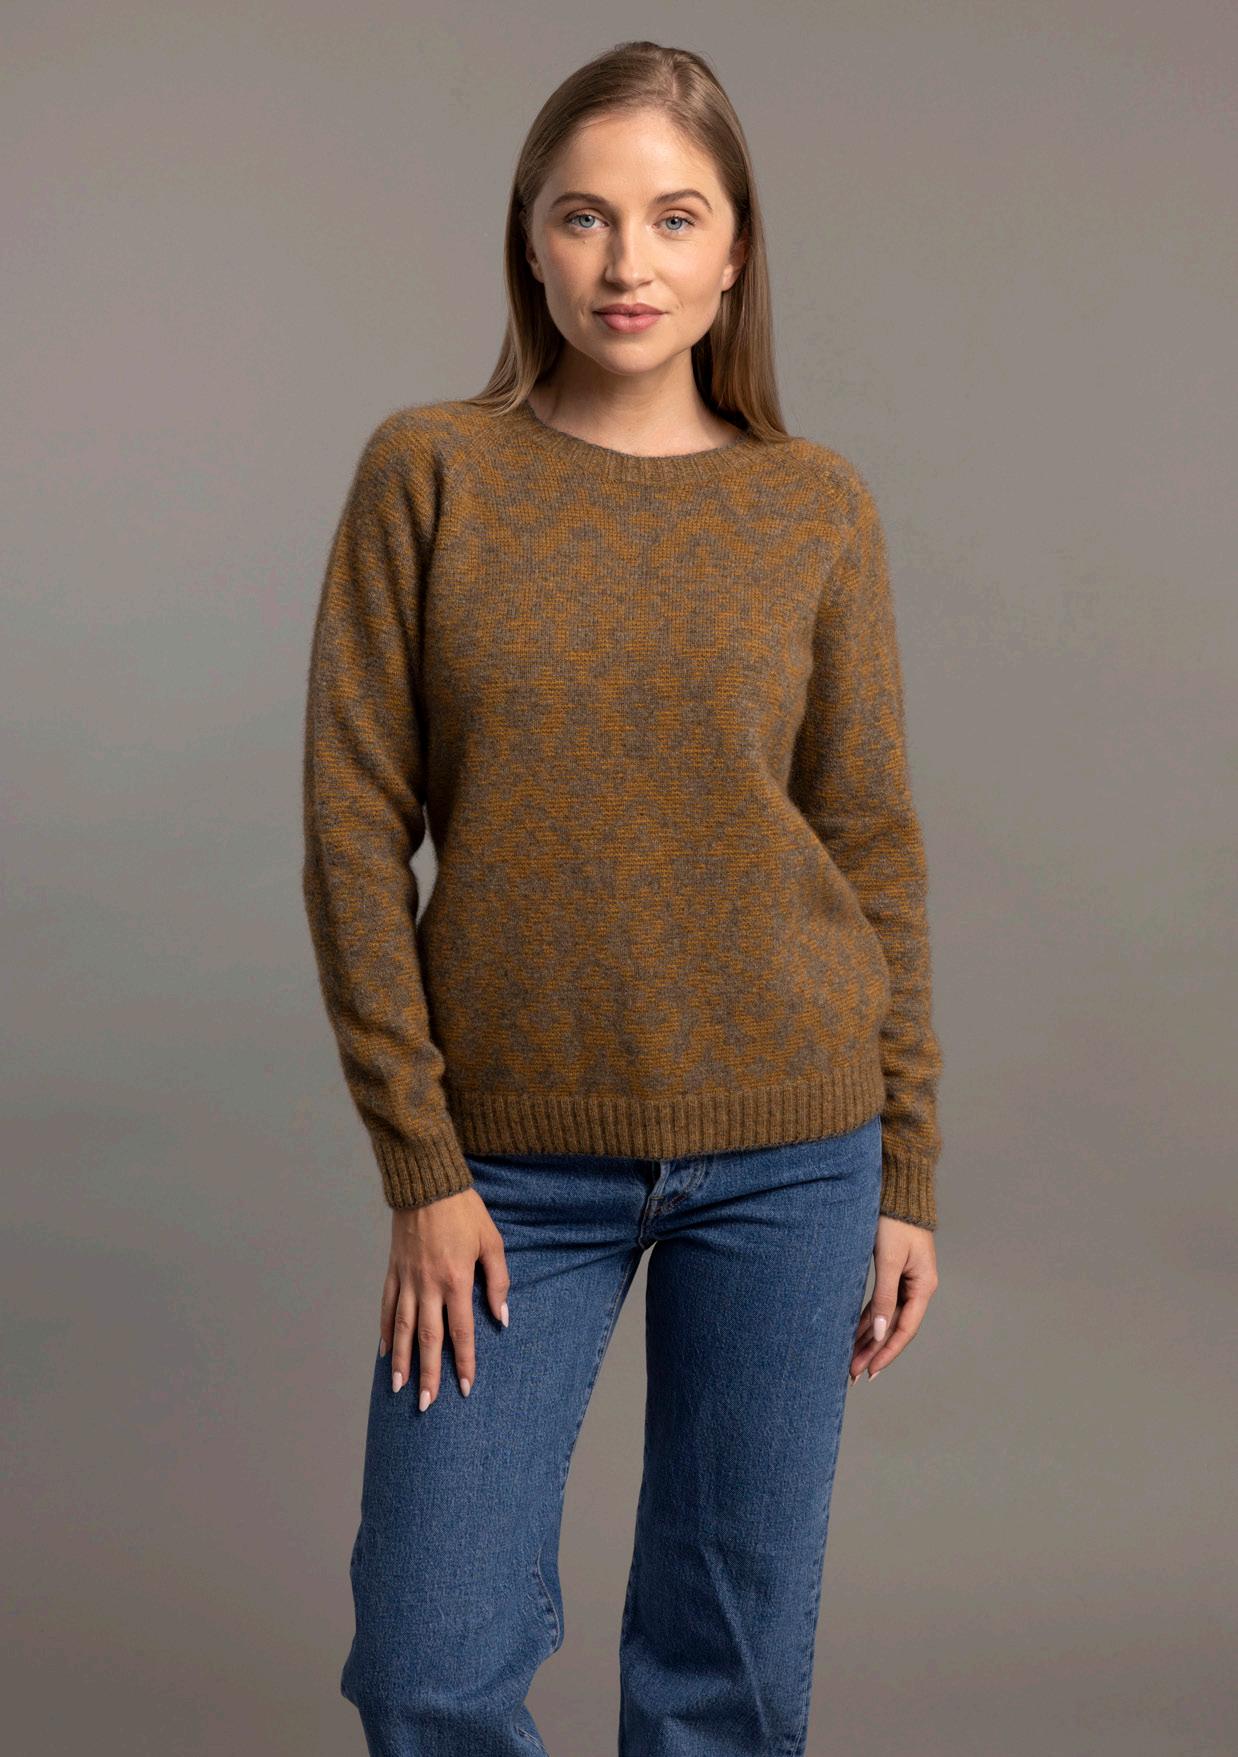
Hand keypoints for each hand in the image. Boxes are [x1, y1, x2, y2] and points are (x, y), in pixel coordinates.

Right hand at [379, 1189, 510, 1409]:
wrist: (427, 1183)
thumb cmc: (464, 1211)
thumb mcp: (492, 1242)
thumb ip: (498, 1281)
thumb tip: (502, 1317)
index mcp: (456, 1280)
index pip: (461, 1331)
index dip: (465, 1362)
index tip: (466, 1388)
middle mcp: (428, 1285)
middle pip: (429, 1339)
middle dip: (429, 1375)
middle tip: (427, 1405)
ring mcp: (407, 1279)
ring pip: (403, 1329)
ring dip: (403, 1361)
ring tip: (400, 1389)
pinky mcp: (393, 1271)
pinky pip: (388, 1307)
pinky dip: (386, 1331)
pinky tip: (386, 1353)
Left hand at [849, 1216, 937, 1382]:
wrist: (898, 1190)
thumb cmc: (895, 1221)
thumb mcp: (890, 1261)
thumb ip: (884, 1297)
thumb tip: (880, 1332)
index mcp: (923, 1286)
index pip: (905, 1329)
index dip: (887, 1352)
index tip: (869, 1371)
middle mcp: (918, 1287)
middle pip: (894, 1327)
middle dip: (873, 1350)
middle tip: (852, 1373)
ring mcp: (907, 1280)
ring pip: (886, 1317)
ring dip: (869, 1337)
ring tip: (850, 1359)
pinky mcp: (895, 1272)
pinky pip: (882, 1303)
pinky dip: (869, 1318)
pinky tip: (855, 1332)